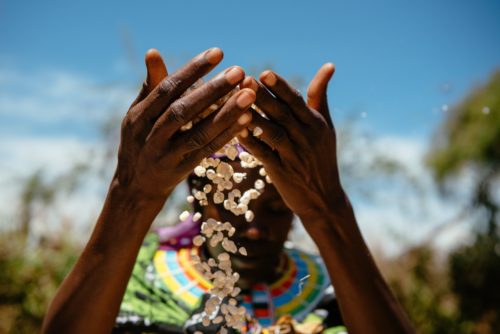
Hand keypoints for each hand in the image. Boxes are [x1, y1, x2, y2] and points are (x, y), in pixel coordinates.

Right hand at [115, 48, 254, 200]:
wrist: (134, 186)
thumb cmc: (139, 141)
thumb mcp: (138, 115)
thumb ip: (150, 85)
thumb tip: (153, 51)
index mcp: (139, 116)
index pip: (168, 88)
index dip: (193, 69)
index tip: (218, 53)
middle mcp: (150, 135)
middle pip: (184, 110)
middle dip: (212, 89)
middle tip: (239, 71)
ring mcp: (167, 155)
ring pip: (199, 132)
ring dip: (226, 113)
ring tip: (249, 94)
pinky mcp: (181, 170)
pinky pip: (207, 150)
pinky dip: (227, 135)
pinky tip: (247, 120)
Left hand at [238, 64, 340, 221]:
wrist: (324, 198)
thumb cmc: (322, 155)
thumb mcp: (325, 125)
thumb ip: (320, 96)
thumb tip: (329, 64)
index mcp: (316, 124)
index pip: (297, 101)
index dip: (281, 87)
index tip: (265, 73)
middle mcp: (307, 138)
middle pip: (283, 114)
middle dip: (264, 97)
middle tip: (245, 81)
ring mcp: (294, 156)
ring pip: (273, 133)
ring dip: (255, 117)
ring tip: (237, 103)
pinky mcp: (282, 172)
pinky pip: (265, 155)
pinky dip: (251, 143)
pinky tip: (236, 132)